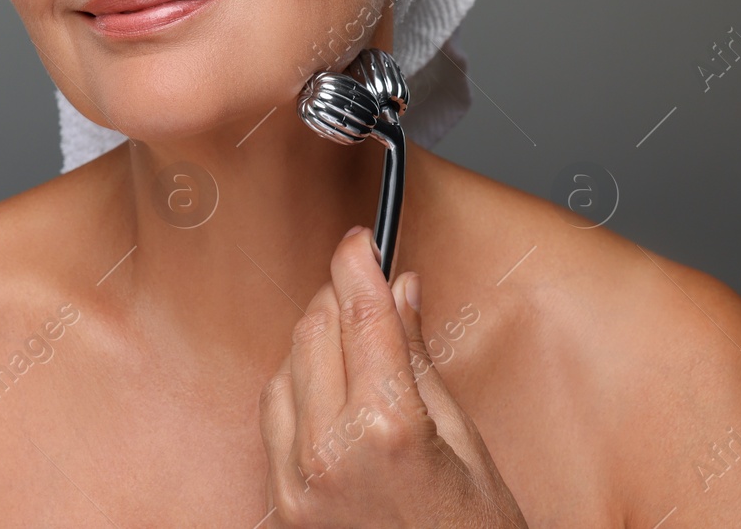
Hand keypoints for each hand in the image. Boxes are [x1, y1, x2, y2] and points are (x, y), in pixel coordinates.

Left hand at [257, 226, 527, 527]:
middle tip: (366, 292)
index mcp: (387, 427)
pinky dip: (295, 393)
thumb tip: (400, 289)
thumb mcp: (468, 446)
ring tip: (358, 354)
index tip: (360, 238)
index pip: (360, 313)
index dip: (357, 263)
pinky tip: (329, 397)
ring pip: (283, 368)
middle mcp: (329, 451)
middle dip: (338, 301)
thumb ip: (420, 360)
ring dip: (314, 346)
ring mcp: (296, 482)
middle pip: (313, 331)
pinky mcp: (281, 504)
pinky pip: (273, 419)